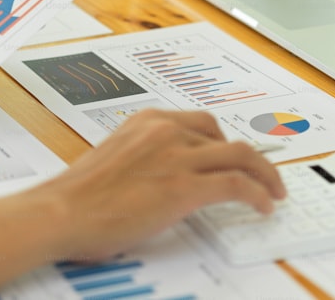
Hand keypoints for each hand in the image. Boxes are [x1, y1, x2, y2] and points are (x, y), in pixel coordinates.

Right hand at [37, 109, 286, 260]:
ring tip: (273, 191)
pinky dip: (258, 193)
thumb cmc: (77, 196)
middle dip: (246, 156)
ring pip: (241, 155)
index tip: (231, 156)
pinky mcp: (185, 187)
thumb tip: (161, 176)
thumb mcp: (113, 159)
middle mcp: (165, 131)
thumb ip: (142, 157)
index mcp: (146, 121)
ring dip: (265, 174)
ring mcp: (177, 156)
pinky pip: (238, 185)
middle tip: (258, 174)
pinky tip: (263, 205)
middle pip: (223, 136)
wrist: (61, 212)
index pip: (198, 122)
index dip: (220, 141)